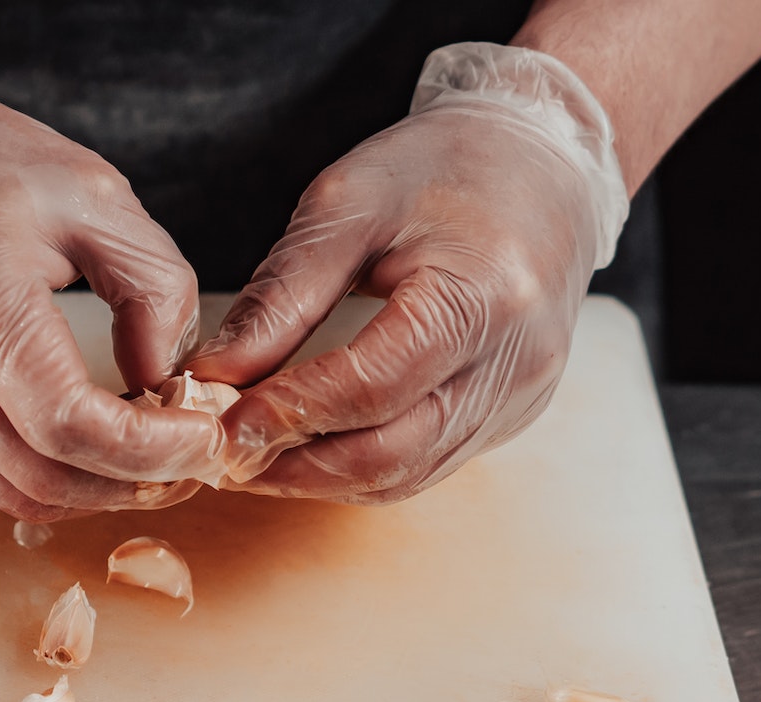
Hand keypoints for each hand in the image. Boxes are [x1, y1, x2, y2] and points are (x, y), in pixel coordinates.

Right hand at [0, 37, 217, 519]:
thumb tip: (169, 384)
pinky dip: (52, 474)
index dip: (149, 451)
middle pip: (47, 477)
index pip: (68, 425)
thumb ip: (153, 290)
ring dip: (95, 491)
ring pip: (17, 492)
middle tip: (195, 459)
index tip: (206, 437)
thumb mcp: (93, 195)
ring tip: (154, 458)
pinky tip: (94, 443)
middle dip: (134, 485)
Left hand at [186, 42, 628, 502]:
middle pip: (390, 451)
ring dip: (322, 479)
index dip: (288, 415)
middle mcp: (516, 361)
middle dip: (296, 467)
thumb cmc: (443, 167)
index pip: (370, 388)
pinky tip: (310, 451)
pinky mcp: (514, 414)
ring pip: (407, 474)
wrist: (545, 163)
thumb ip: (282, 295)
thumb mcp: (348, 205)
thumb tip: (215, 374)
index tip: (222, 427)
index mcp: (481, 296)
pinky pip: (429, 464)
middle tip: (226, 459)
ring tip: (254, 461)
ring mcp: (521, 396)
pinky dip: (361, 469)